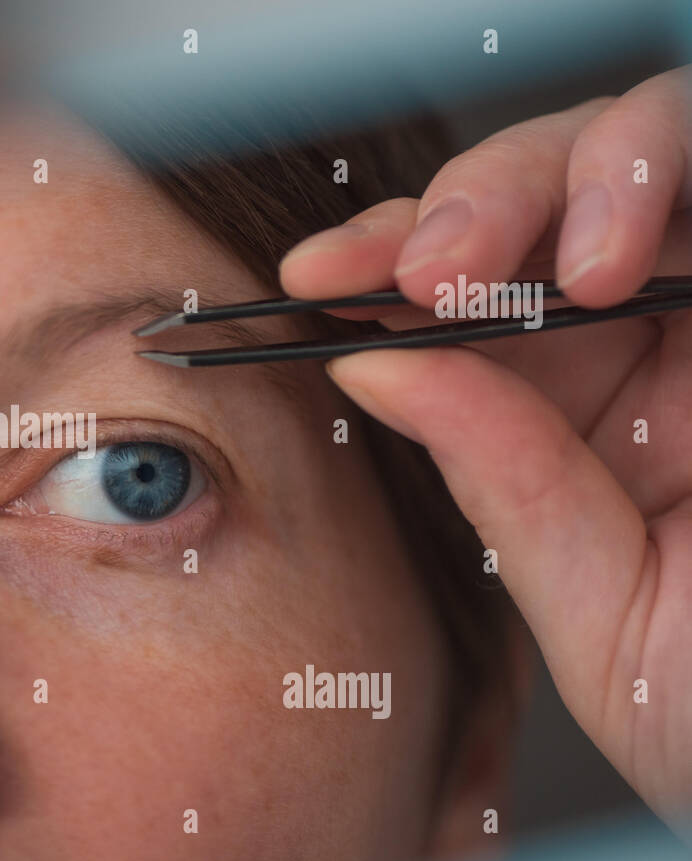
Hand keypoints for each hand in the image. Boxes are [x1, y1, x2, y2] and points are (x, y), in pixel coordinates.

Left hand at [278, 64, 691, 831]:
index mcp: (578, 407)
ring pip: (644, 142)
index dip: (382, 266)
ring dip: (574, 175)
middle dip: (467, 207)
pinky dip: (666, 165)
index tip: (313, 281)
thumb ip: (502, 480)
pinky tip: (617, 257)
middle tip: (423, 271)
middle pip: (543, 194)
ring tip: (543, 271)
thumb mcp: (603, 608)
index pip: (464, 295)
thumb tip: (372, 368)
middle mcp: (656, 335)